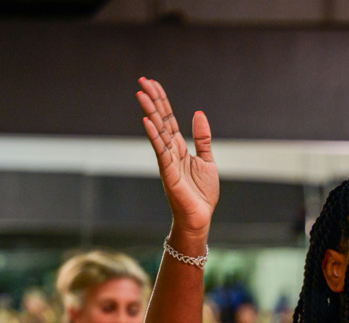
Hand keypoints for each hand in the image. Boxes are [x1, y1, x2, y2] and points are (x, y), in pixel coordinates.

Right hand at [136, 76, 218, 239]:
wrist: (200, 216)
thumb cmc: (202, 192)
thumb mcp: (207, 160)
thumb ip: (202, 138)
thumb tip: (198, 114)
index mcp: (179, 147)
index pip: (168, 119)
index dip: (161, 101)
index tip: (152, 83)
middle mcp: (170, 151)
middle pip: (160, 120)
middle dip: (152, 100)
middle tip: (142, 80)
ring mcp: (167, 161)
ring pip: (157, 132)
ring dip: (149, 112)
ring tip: (141, 94)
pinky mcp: (168, 173)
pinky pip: (160, 151)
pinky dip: (154, 136)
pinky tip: (147, 121)